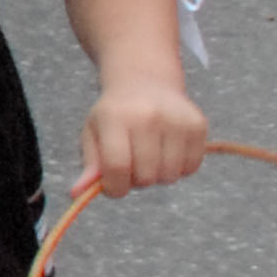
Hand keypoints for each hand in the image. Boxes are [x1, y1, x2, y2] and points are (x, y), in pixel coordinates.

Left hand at [83, 72, 209, 195]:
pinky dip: (179, 168)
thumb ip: (90, 164)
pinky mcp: (198, 125)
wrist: (145, 83)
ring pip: (170, 176)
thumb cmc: (114, 114)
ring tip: (149, 156)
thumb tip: (77, 193)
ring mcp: (177, 120)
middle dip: (136, 180)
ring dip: (158, 176)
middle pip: (145, 176)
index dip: (114, 187)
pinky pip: (191, 168)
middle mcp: (149, 117)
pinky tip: (168, 150)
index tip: (113, 187)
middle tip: (132, 164)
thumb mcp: (93, 133)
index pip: (117, 166)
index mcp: (115, 118)